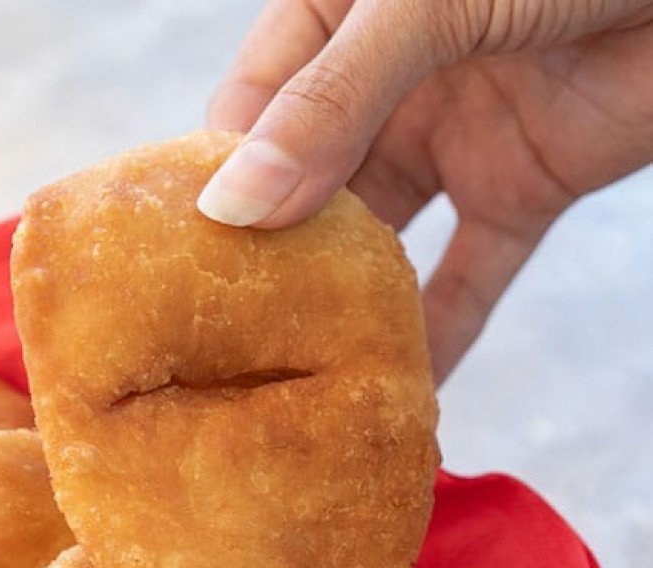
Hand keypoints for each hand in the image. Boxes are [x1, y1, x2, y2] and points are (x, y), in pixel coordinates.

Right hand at [199, 0, 652, 380]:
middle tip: (233, 341)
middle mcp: (385, 85)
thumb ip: (333, 100)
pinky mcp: (521, 186)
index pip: (251, 108)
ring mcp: (452, 137)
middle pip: (309, 187)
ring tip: (302, 379)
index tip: (187, 260)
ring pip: (385, 240)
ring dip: (352, 304)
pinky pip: (472, 270)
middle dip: (278, 260)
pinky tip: (406, 387)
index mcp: (341, 15)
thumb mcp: (430, 2)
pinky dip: (445, 329)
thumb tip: (234, 202)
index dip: (219, 182)